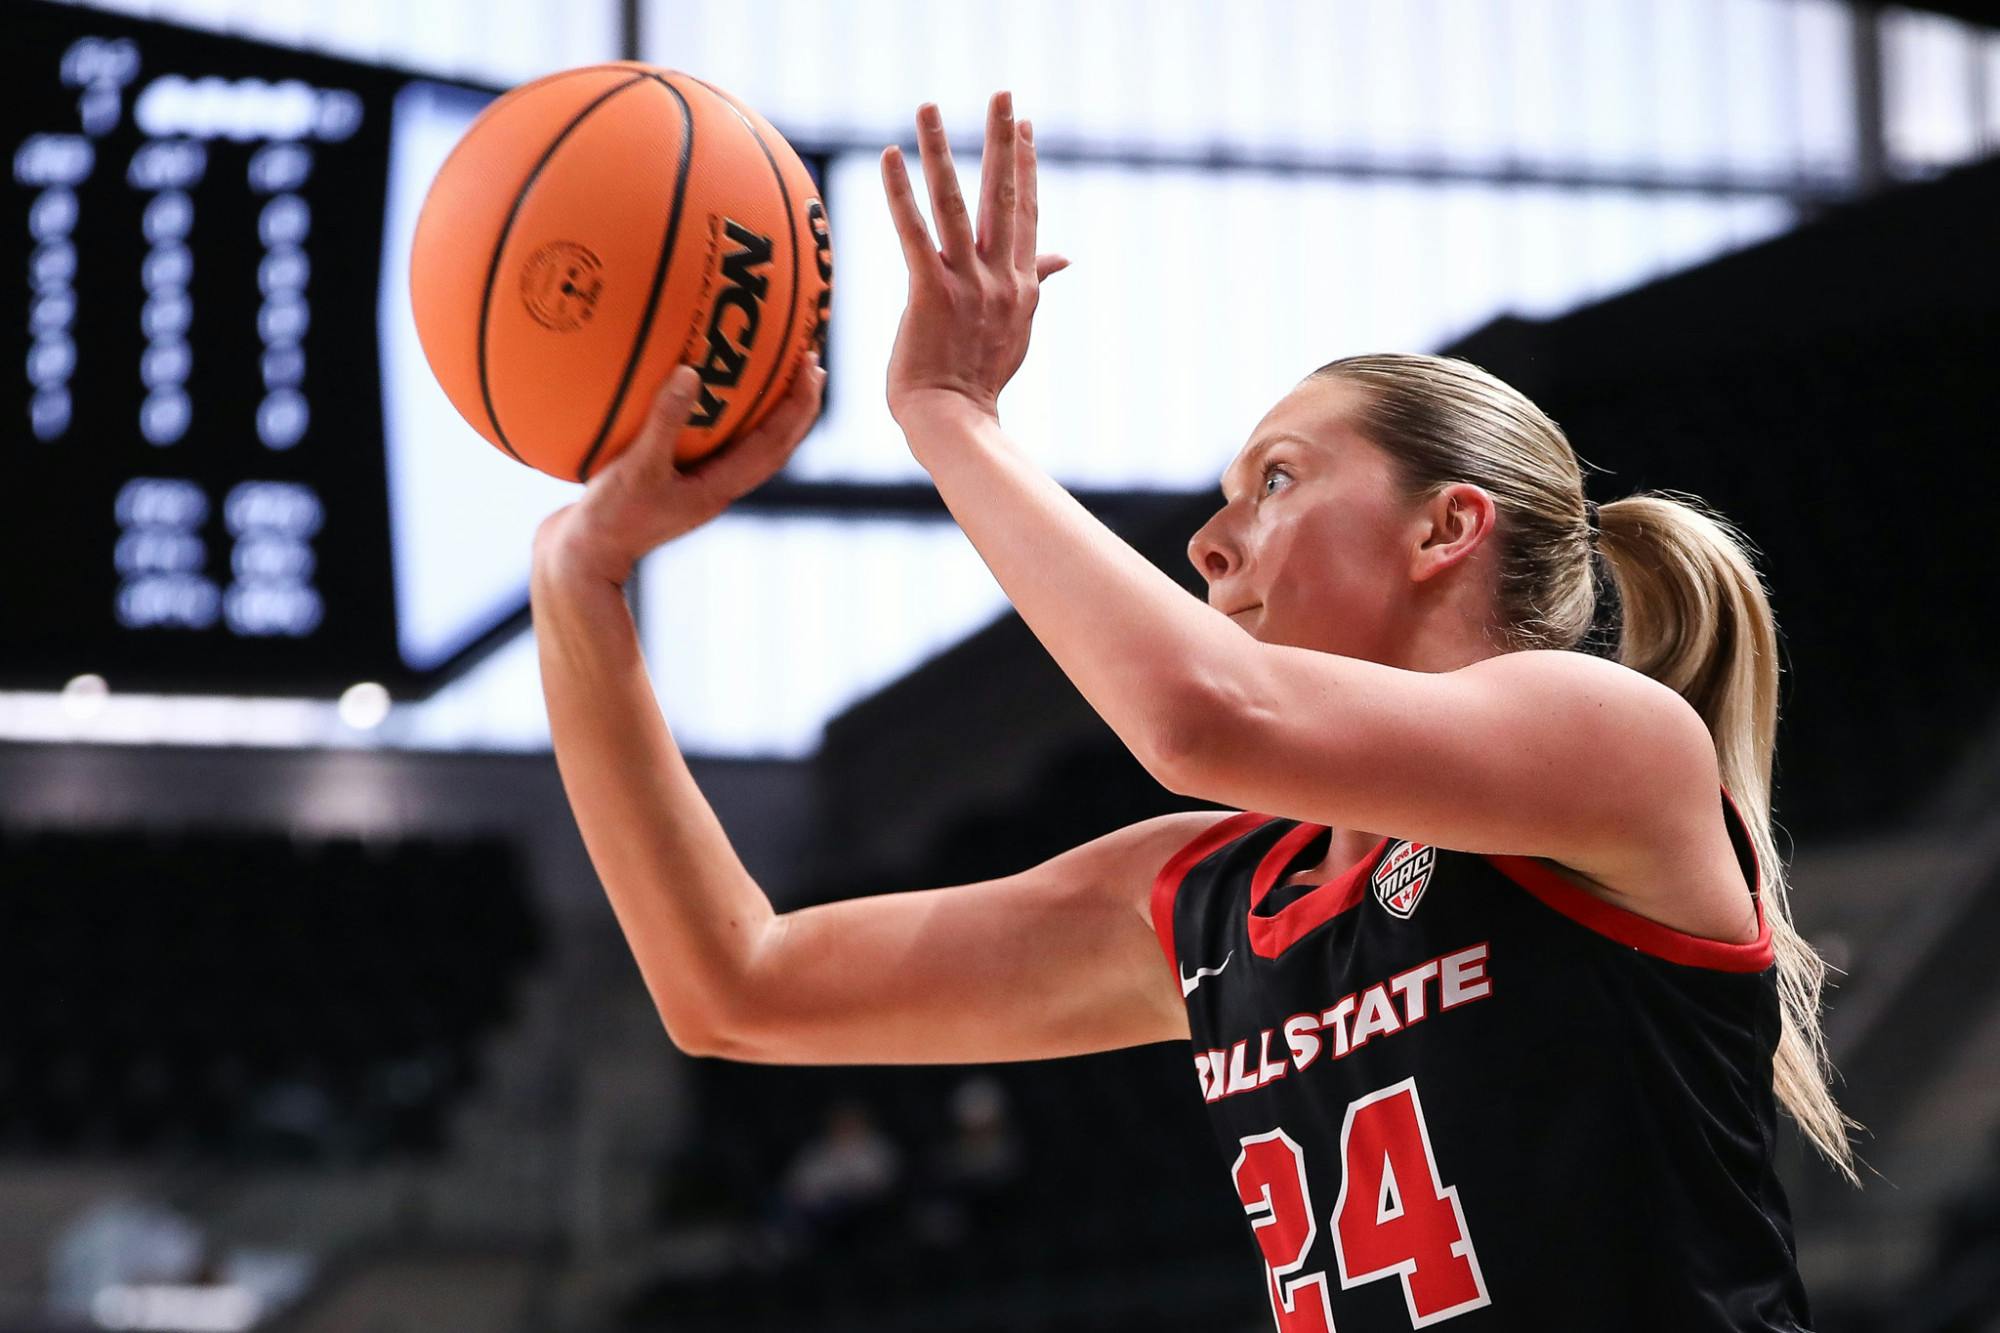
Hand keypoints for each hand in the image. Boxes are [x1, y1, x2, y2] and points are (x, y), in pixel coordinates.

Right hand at [533, 357, 825, 584]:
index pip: (776, 443)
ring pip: (746, 444)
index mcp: (720, 487)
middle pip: (774, 444)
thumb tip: (691, 373)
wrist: (581, 562)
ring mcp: (697, 486)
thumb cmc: (609, 522)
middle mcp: (718, 487)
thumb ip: (663, 423)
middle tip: (808, 358)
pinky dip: (714, 416)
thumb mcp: (635, 470)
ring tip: (770, 369)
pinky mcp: (673, 482)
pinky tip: (693, 388)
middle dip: (795, 403)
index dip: (799, 405)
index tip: (811, 364)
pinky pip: (707, 442)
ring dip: (764, 408)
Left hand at [880, 91, 1068, 432]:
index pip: (1025, 213)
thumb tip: (1063, 257)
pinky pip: (913, 233)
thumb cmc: (977, 381)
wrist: (955, 422)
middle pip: (1004, 196)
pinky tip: (891, 155)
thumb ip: (1035, 285)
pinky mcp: (930, 293)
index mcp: (1020, 285)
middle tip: (1001, 92)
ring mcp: (967, 284)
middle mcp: (1000, 278)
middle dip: (1002, 140)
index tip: (1024, 126)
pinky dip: (901, 192)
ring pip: (957, 203)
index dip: (1025, 167)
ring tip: (929, 106)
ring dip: (942, 150)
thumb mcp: (1017, 329)